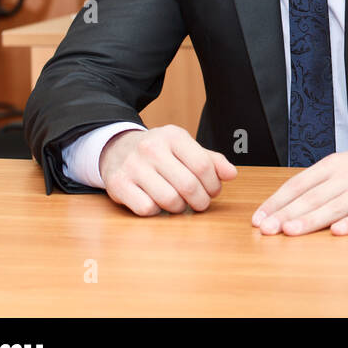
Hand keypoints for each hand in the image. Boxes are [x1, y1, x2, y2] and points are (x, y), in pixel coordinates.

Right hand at [100, 124, 237, 215]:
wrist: (117, 148)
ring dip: (181, 209)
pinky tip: (158, 204)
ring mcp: (133, 166)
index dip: (213, 184)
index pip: (203, 165)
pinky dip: (157, 212)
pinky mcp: (118, 184)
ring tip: (182, 205)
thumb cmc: (159, 152)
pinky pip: (147, 208)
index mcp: (173, 136)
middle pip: (188, 185)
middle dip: (201, 201)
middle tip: (201, 204)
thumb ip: (210, 160)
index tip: (214, 192)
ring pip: (169, 199)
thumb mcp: (184, 148)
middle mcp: (152, 148)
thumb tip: (231, 174)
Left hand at [252, 139, 347, 236]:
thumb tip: (286, 202)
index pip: (298, 184)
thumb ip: (318, 182)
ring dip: (311, 220)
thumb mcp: (343, 165)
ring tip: (290, 231)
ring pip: (334, 206)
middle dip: (287, 213)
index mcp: (333, 166)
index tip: (259, 218)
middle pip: (312, 197)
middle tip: (266, 229)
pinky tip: (337, 232)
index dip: (277, 201)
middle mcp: (346, 177)